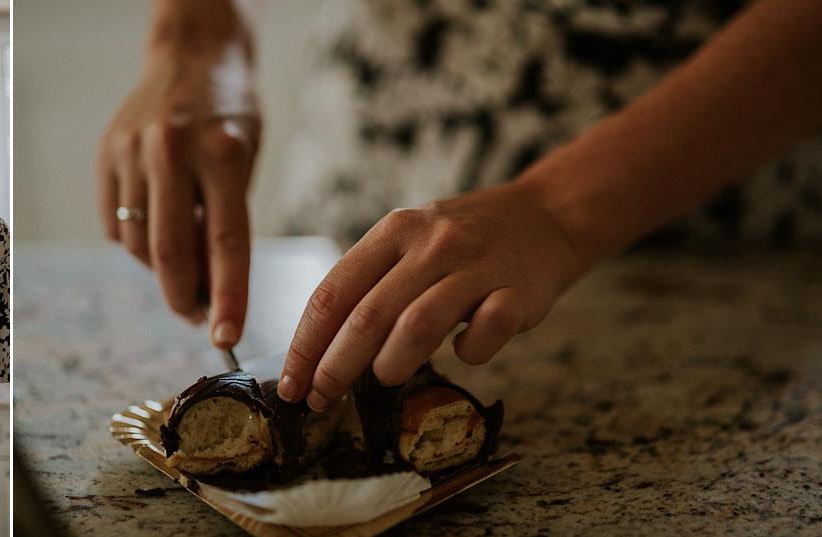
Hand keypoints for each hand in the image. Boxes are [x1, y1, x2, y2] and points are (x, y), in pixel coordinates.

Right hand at [97, 2, 259, 348]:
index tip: (226, 338)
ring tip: (182, 258)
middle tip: (196, 318)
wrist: (193, 53)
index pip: (227, 243)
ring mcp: (133, 151)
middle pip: (170, 253)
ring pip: (138, 245)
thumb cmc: (231, 116)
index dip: (228, 298)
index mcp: (223, 153)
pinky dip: (136, 240)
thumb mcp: (246, 161)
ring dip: (160, 269)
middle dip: (183, 299)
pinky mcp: (107, 154)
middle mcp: (174, 150)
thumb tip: (209, 294)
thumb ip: (226, 221)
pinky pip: (116, 225)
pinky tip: (156, 222)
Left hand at [278, 182, 583, 408]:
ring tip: (384, 379)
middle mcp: (431, 244)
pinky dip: (469, 352)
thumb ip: (371, 286)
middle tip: (322, 399)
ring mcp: (476, 266)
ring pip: (418, 325)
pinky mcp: (519, 293)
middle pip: (367, 316)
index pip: (332, 293)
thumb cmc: (461, 242)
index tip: (291, 384)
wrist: (544, 216)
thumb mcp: (409, 243)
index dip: (305, 345)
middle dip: (335, 367)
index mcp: (393, 231)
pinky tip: (464, 352)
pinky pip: (485, 333)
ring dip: (391, 364)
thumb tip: (319, 354)